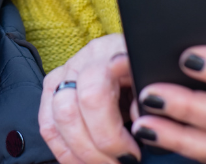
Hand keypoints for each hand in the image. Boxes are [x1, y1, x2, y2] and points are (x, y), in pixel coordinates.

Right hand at [39, 33, 141, 162]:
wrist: (141, 55)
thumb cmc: (150, 70)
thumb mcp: (158, 78)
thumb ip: (149, 97)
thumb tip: (140, 125)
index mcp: (110, 53)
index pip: (94, 94)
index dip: (110, 133)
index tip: (133, 154)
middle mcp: (82, 60)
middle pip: (69, 110)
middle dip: (94, 149)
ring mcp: (65, 73)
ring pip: (54, 120)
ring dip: (78, 154)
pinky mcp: (54, 88)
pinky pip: (47, 125)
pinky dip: (65, 151)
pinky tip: (84, 161)